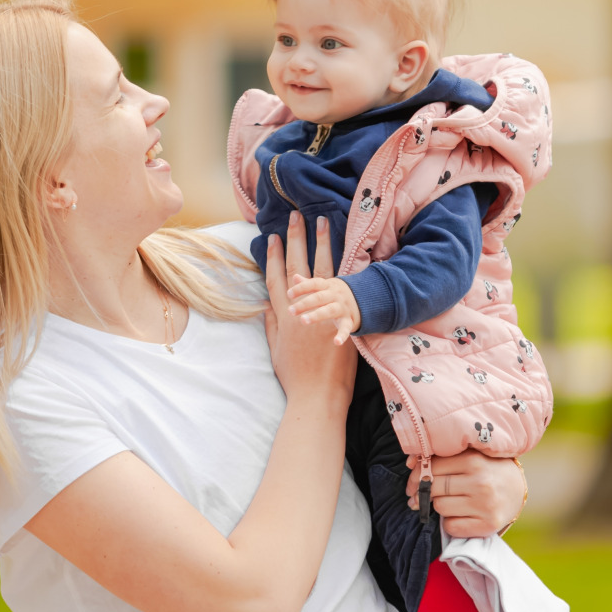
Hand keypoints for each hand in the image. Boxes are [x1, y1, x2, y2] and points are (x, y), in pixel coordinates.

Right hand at [264, 213, 354, 406]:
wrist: (316, 395)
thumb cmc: (295, 377)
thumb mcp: (277, 349)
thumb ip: (271, 326)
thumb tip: (265, 307)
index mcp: (283, 315)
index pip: (275, 278)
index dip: (273, 257)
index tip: (272, 238)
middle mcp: (299, 308)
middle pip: (295, 266)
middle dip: (294, 240)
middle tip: (294, 216)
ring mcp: (319, 310)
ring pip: (320, 269)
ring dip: (320, 243)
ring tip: (322, 220)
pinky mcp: (337, 316)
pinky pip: (341, 285)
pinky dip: (342, 265)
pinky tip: (346, 247)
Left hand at [286, 276, 361, 344]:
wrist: (365, 298)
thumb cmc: (336, 294)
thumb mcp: (325, 286)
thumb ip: (309, 283)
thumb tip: (294, 276)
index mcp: (328, 286)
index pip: (314, 284)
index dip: (301, 288)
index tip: (289, 294)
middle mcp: (335, 295)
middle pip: (319, 298)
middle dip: (304, 304)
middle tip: (290, 311)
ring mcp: (343, 307)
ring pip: (329, 310)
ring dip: (316, 315)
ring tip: (303, 321)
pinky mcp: (350, 320)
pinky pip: (346, 328)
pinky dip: (342, 335)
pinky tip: (336, 342)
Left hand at [405, 450, 526, 537]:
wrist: (517, 490)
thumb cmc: (487, 470)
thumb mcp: (470, 456)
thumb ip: (443, 456)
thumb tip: (409, 462)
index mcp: (474, 460)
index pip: (433, 466)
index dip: (417, 474)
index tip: (413, 480)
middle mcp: (480, 482)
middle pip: (434, 488)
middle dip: (423, 492)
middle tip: (418, 495)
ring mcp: (484, 505)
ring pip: (440, 507)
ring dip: (438, 506)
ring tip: (448, 501)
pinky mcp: (487, 525)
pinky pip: (451, 526)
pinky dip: (449, 523)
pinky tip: (458, 515)